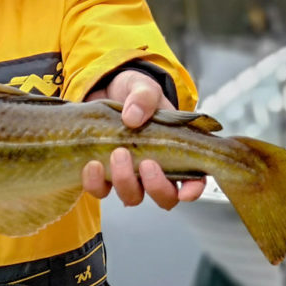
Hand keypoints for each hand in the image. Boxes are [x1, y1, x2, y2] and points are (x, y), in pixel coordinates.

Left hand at [81, 69, 206, 209]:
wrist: (104, 90)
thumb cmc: (134, 94)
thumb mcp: (145, 88)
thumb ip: (144, 97)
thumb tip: (133, 117)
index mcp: (176, 151)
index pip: (193, 180)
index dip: (192, 190)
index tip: (185, 192)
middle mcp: (155, 170)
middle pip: (164, 197)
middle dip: (156, 186)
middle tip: (146, 163)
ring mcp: (129, 175)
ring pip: (133, 197)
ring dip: (125, 182)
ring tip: (118, 154)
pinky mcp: (103, 175)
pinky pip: (100, 190)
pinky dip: (95, 182)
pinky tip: (92, 164)